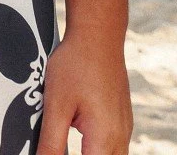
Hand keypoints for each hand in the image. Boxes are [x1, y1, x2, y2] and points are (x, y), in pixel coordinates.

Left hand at [37, 33, 132, 154]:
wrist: (98, 34)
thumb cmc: (76, 65)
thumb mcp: (56, 105)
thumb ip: (51, 142)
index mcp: (104, 139)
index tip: (52, 151)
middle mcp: (120, 138)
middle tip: (58, 145)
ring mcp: (124, 128)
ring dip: (90, 154)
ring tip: (70, 139)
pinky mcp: (122, 119)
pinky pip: (114, 147)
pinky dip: (98, 149)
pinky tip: (79, 134)